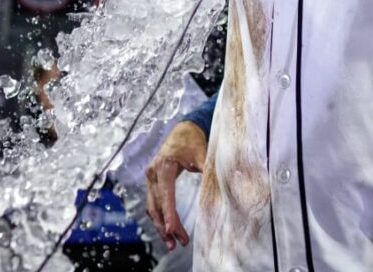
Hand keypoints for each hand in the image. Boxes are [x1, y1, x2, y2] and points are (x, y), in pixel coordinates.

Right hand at [145, 121, 206, 250]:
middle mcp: (153, 173)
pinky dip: (160, 217)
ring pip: (152, 207)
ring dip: (161, 225)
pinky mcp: (153, 182)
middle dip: (165, 226)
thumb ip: (208, 168)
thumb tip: (221, 183)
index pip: (165, 195)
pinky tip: (167, 230)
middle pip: (157, 205)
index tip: (172, 230)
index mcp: (164, 166)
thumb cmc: (193, 140)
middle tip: (176, 244)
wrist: (183, 129)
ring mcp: (151, 178)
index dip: (169, 213)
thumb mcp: (202, 152)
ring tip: (172, 243)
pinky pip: (154, 203)